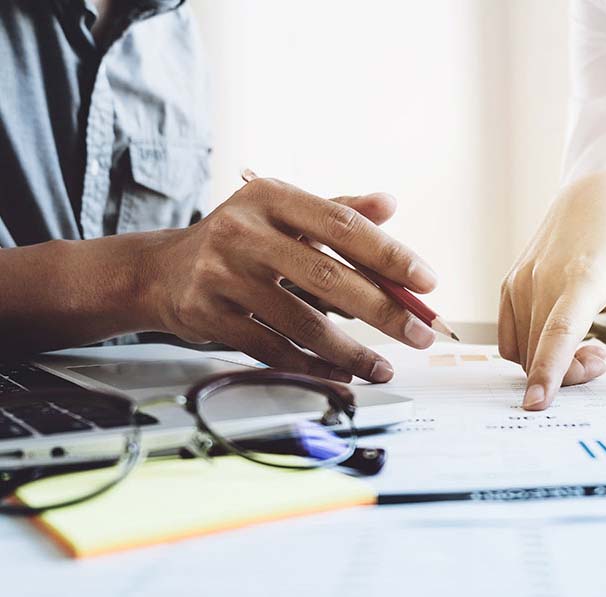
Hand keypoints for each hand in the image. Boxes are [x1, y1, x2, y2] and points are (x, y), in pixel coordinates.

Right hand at [141, 177, 438, 382]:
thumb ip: (338, 212)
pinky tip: (344, 375)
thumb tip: (390, 204)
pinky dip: (314, 366)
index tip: (428, 283)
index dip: (390, 256)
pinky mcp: (208, 315)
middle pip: (329, 276)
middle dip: (384, 311)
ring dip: (352, 352)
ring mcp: (222, 274)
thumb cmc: (241, 241)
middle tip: (421, 333)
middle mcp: (243, 231)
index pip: (342, 225)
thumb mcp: (283, 215)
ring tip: (385, 366)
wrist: (162, 272)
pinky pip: (274, 349)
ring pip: (303, 322)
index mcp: (271, 196)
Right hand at [499, 171, 605, 410]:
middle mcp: (542, 279)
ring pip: (523, 350)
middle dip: (570, 375)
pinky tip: (561, 337)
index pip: (559, 332)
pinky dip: (532, 352)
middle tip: (602, 361)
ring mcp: (521, 282)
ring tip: (588, 345)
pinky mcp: (509, 286)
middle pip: (542, 352)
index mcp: (581, 277)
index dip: (549, 370)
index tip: (537, 404)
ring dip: (552, 364)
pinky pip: (511, 340)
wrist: (591, 193)